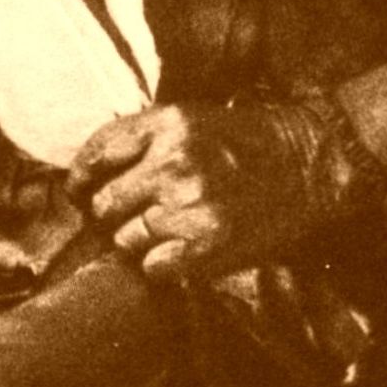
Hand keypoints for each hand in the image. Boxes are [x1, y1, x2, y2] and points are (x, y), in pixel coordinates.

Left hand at [66, 97, 364, 280]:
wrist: (308, 163)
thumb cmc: (246, 141)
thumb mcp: (190, 119)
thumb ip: (142, 140)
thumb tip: (89, 177)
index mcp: (165, 123)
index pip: (96, 153)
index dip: (79, 178)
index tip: (79, 192)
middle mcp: (172, 161)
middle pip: (103, 203)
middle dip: (111, 214)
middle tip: (134, 216)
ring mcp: (189, 204)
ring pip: (125, 239)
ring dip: (138, 242)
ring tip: (169, 231)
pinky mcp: (207, 244)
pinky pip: (153, 267)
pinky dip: (162, 265)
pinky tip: (184, 250)